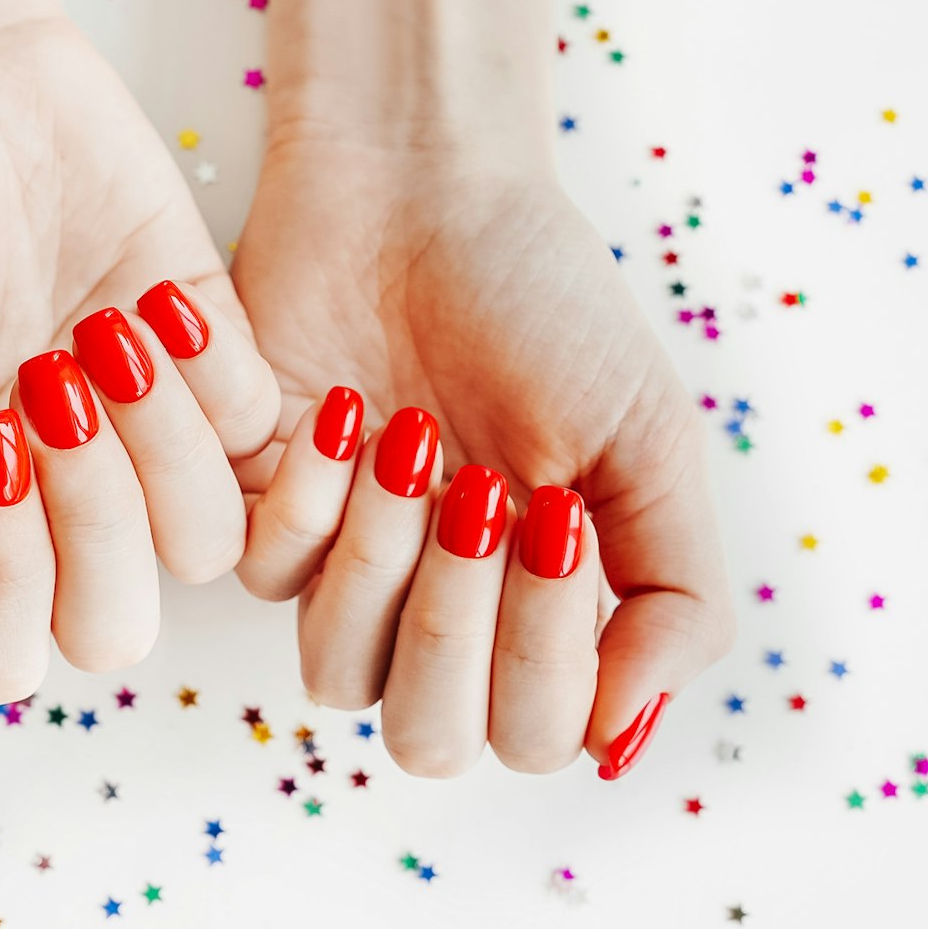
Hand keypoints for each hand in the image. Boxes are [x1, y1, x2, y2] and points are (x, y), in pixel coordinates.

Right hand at [0, 17, 277, 705]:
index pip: (2, 655)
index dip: (4, 574)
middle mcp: (49, 511)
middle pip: (114, 625)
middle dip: (90, 513)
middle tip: (41, 380)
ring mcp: (139, 448)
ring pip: (202, 544)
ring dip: (157, 442)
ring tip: (99, 331)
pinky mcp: (215, 373)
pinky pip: (257, 438)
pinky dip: (209, 374)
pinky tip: (150, 296)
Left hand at [232, 134, 732, 777]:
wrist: (428, 187)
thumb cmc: (543, 306)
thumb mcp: (650, 443)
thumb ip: (673, 597)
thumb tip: (626, 741)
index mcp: (537, 612)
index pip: (535, 736)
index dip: (548, 656)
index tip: (561, 514)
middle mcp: (438, 610)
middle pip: (428, 737)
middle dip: (461, 624)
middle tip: (483, 489)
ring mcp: (342, 566)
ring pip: (338, 673)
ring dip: (385, 562)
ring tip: (415, 437)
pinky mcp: (254, 511)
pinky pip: (264, 576)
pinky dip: (312, 503)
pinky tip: (346, 414)